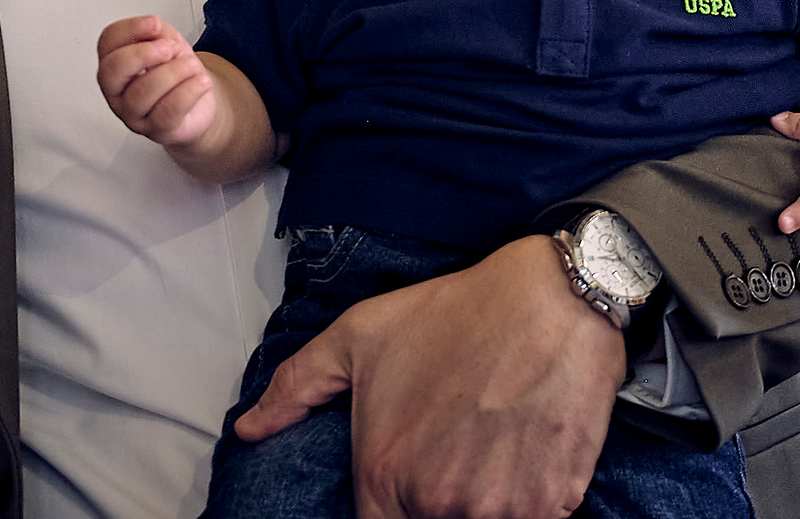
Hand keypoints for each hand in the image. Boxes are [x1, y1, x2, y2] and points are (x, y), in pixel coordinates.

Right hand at [95, 15, 221, 151]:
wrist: (198, 100)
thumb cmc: (176, 72)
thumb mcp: (166, 42)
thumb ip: (157, 32)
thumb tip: (153, 28)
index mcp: (114, 63)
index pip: (108, 42)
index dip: (130, 29)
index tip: (154, 23)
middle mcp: (117, 90)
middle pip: (112, 71)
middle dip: (143, 54)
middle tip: (170, 48)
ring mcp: (133, 114)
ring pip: (142, 93)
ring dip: (173, 73)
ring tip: (192, 65)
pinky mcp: (157, 130)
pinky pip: (167, 112)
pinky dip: (188, 92)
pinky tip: (200, 81)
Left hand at [235, 233, 623, 518]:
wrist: (552, 302)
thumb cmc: (453, 315)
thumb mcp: (359, 336)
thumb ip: (295, 389)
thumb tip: (247, 430)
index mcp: (385, 475)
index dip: (387, 505)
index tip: (403, 479)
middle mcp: (438, 504)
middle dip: (434, 497)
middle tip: (452, 443)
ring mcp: (496, 512)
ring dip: (480, 497)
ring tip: (486, 442)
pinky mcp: (549, 508)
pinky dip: (523, 499)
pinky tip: (520, 451)